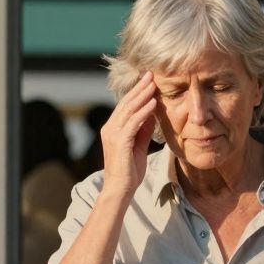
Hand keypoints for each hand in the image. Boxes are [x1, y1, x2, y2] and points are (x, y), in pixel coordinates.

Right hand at [100, 71, 159, 200]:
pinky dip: (144, 111)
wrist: (120, 188)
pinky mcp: (120, 141)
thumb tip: (152, 114)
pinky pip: (133, 122)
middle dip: (139, 88)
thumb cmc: (130, 170)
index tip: (148, 80)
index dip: (137, 92)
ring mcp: (113, 134)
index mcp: (113, 128)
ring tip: (153, 84)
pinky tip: (153, 103)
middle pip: (126, 103)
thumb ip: (143, 130)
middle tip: (150, 74)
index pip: (125, 105)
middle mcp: (110, 128)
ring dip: (142, 95)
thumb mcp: (139, 145)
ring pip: (129, 109)